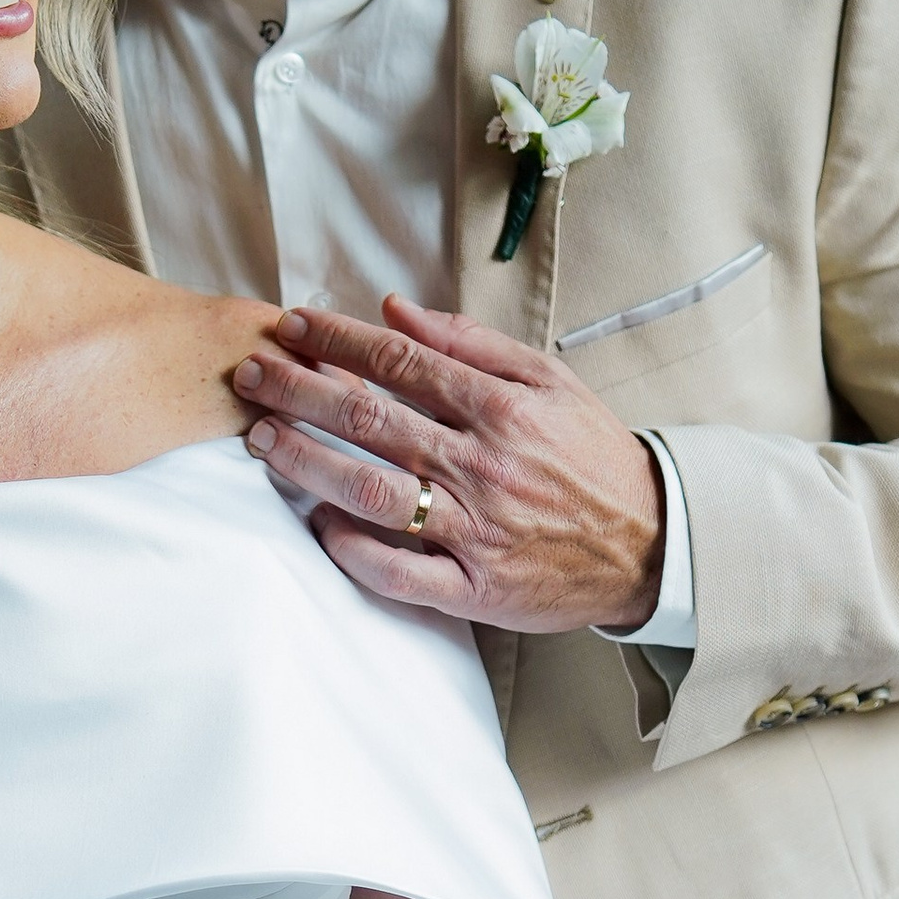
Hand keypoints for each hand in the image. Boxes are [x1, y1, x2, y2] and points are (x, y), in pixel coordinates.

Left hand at [232, 297, 665, 635]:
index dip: (336, 341)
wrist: (649, 543)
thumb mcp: (548, 381)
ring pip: (373, 492)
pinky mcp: (475, 589)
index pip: (398, 362)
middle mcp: (482, 466)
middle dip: (299, 392)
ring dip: (307, 463)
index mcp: (500, 408)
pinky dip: (354, 550)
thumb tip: (395, 310)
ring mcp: (476, 531)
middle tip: (248, 375)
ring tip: (262, 440)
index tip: (291, 326)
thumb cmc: (590, 457)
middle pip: (370, 421)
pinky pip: (400, 572)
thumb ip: (472, 343)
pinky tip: (318, 524)